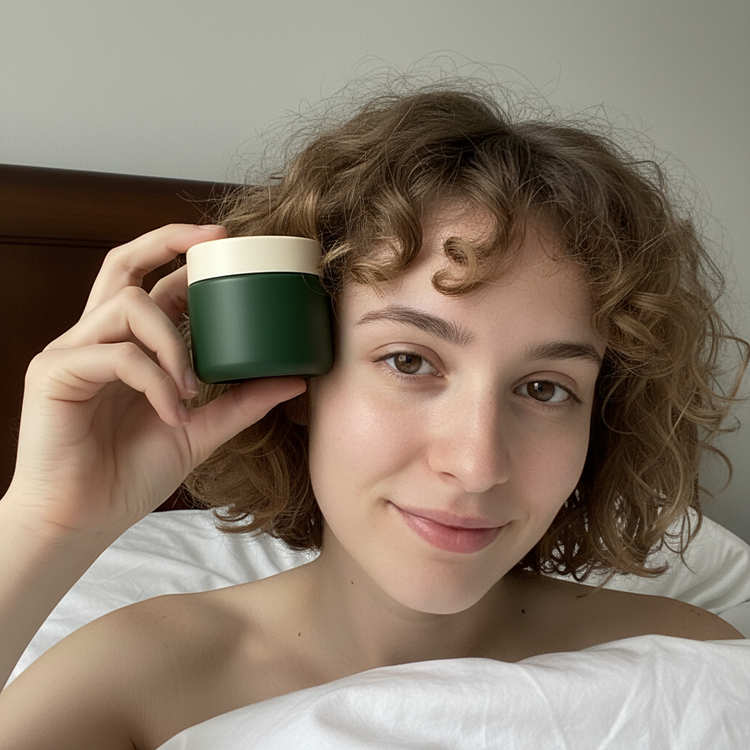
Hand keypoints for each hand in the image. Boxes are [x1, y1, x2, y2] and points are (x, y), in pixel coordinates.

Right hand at [6, 224, 305, 540]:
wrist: (81, 521)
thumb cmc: (130, 474)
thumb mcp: (200, 431)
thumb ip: (241, 403)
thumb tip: (294, 380)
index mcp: (126, 345)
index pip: (150, 282)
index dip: (181, 253)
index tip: (227, 243)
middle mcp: (95, 338)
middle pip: (122, 264)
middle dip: (166, 242)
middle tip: (214, 242)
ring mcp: (70, 352)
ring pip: (128, 307)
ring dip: (173, 343)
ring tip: (192, 388)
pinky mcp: (52, 374)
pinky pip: (116, 354)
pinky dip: (155, 380)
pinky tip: (172, 414)